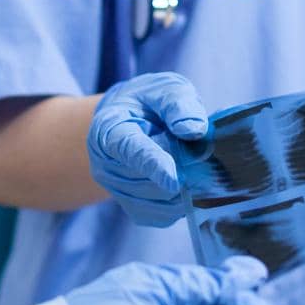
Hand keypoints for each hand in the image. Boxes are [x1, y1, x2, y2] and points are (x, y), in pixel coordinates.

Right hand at [87, 72, 207, 227]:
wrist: (131, 121)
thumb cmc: (149, 103)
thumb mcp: (164, 89)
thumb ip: (178, 104)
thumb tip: (193, 130)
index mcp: (109, 129)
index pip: (130, 151)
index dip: (153, 165)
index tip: (174, 180)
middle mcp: (106, 165)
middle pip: (150, 180)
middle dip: (182, 169)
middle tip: (199, 148)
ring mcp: (118, 191)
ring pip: (160, 201)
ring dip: (186, 186)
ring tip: (189, 159)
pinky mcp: (135, 209)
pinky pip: (164, 215)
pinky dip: (182, 201)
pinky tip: (185, 179)